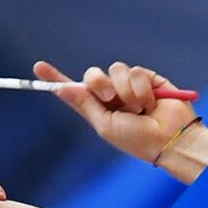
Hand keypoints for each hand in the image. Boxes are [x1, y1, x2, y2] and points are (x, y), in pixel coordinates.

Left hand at [33, 59, 198, 162]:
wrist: (169, 138)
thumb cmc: (137, 140)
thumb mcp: (104, 125)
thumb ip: (85, 104)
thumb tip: (61, 89)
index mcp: (98, 108)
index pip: (74, 90)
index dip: (56, 78)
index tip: (38, 67)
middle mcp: (112, 95)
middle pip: (93, 74)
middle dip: (98, 83)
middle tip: (109, 98)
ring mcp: (129, 85)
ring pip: (115, 70)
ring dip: (125, 90)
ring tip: (138, 108)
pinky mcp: (148, 78)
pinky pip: (135, 71)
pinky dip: (140, 88)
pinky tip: (151, 102)